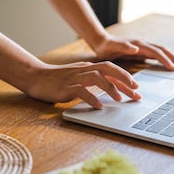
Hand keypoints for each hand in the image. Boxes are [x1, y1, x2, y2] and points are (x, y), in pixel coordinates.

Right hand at [25, 61, 141, 108]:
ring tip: (119, 99)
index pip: (111, 70)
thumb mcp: (78, 78)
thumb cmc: (58, 80)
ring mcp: (75, 77)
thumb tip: (110, 90)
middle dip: (124, 79)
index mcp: (88, 67)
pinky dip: (91, 98)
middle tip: (135, 91)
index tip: (137, 88)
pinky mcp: (66, 86)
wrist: (36, 77)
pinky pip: (81, 91)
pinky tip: (99, 106)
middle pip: (108, 69)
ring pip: (96, 77)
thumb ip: (93, 82)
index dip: (125, 78)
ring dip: (110, 88)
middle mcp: (84, 70)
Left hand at [92, 35, 173, 70]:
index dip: (165, 60)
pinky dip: (165, 59)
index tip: (173, 68)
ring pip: (161, 52)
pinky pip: (156, 55)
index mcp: (139, 45)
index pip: (156, 52)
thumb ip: (123, 47)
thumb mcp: (112, 47)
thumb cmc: (106, 47)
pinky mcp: (142, 52)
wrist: (101, 42)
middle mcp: (143, 45)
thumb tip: (136, 49)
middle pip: (163, 50)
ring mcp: (143, 48)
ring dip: (172, 58)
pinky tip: (169, 65)